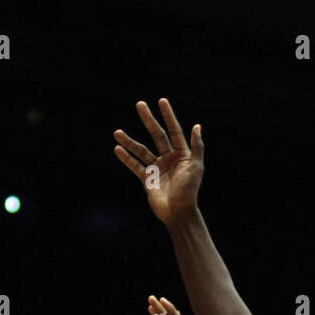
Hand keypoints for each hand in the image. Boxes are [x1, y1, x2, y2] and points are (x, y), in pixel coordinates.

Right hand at [114, 98, 202, 224]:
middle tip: (140, 104)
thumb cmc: (189, 191)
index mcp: (182, 154)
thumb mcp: (196, 167)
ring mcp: (157, 168)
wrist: (178, 212)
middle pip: (157, 135)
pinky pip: (135, 166)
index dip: (168, 116)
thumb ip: (197, 147)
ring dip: (129, 141)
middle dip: (148, 120)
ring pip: (142, 150)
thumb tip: (197, 126)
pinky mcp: (147, 179)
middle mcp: (169, 158)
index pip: (174, 130)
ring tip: (117, 132)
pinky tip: (118, 149)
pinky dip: (126, 158)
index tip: (161, 101)